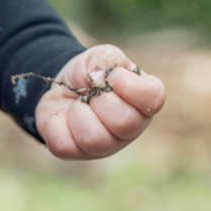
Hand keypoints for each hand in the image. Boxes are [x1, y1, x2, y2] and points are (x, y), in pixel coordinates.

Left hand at [34, 45, 165, 161]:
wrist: (61, 88)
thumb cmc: (90, 75)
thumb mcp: (100, 56)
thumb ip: (106, 60)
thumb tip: (99, 79)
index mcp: (144, 101)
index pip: (153, 99)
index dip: (131, 87)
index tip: (113, 76)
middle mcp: (131, 128)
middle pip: (124, 123)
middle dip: (100, 100)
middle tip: (90, 92)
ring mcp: (106, 145)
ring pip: (95, 140)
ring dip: (78, 113)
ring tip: (77, 104)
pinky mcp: (77, 153)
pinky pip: (65, 146)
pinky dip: (56, 124)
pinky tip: (62, 116)